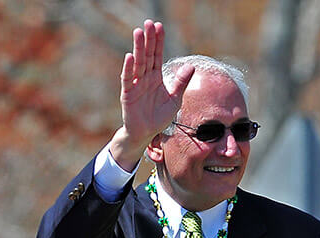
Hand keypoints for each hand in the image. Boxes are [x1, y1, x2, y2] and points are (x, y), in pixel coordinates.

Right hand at [110, 19, 194, 169]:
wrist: (146, 133)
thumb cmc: (159, 117)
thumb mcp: (175, 100)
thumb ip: (181, 83)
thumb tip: (191, 66)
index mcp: (156, 77)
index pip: (157, 55)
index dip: (159, 41)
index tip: (160, 26)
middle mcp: (145, 78)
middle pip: (147, 55)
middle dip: (148, 39)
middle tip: (149, 23)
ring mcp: (135, 84)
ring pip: (138, 63)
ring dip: (138, 48)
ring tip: (139, 32)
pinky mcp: (128, 94)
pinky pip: (128, 79)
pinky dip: (128, 69)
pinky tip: (130, 57)